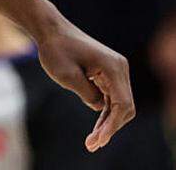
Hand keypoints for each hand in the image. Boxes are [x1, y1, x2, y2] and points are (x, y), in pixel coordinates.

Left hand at [35, 19, 134, 151]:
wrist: (50, 30)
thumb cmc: (56, 49)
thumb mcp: (67, 76)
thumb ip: (88, 94)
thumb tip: (100, 107)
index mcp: (113, 67)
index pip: (122, 104)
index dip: (112, 125)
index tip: (98, 140)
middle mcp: (119, 68)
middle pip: (125, 107)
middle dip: (111, 127)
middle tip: (92, 145)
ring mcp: (115, 70)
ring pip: (119, 104)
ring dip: (108, 123)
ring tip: (92, 142)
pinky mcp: (107, 73)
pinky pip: (111, 98)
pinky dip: (105, 113)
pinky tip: (96, 130)